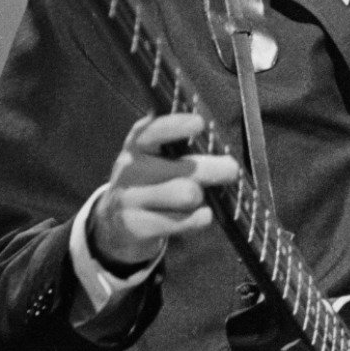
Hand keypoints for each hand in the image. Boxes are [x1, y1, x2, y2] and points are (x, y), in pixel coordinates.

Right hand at [88, 113, 237, 267]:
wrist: (118, 224)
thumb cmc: (150, 182)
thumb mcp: (154, 158)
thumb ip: (178, 146)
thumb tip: (217, 143)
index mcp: (136, 146)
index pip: (153, 131)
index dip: (175, 126)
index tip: (199, 123)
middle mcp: (130, 169)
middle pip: (185, 168)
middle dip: (215, 169)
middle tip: (231, 170)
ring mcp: (130, 199)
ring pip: (187, 194)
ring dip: (201, 196)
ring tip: (199, 197)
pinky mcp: (137, 227)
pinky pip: (184, 221)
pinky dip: (199, 219)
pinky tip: (200, 216)